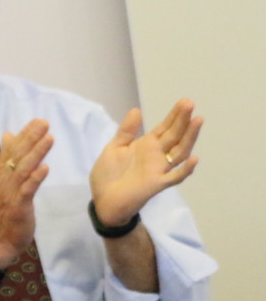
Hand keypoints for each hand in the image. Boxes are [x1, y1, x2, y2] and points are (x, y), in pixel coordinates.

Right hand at [0, 119, 53, 264]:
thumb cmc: (5, 209)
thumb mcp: (4, 180)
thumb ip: (7, 158)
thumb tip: (8, 134)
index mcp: (0, 172)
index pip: (11, 149)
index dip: (24, 135)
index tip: (38, 121)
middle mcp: (3, 179)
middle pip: (17, 155)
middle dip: (31, 138)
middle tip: (44, 122)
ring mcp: (10, 192)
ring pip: (23, 169)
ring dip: (36, 153)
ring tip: (49, 138)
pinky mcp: (18, 205)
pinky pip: (27, 189)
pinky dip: (35, 178)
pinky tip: (45, 168)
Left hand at [90, 99, 201, 225]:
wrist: (102, 199)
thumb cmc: (108, 174)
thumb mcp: (114, 147)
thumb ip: (126, 131)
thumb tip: (137, 110)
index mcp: (146, 145)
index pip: (165, 128)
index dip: (174, 116)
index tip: (185, 101)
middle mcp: (156, 156)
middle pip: (174, 136)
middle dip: (182, 120)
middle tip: (190, 104)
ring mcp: (158, 170)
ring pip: (179, 152)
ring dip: (189, 138)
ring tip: (197, 121)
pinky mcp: (156, 184)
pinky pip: (174, 177)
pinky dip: (184, 170)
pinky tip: (193, 159)